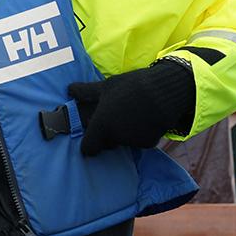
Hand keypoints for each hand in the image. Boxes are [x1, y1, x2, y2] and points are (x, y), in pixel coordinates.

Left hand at [68, 60, 194, 156]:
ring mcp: (132, 142)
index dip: (89, 143)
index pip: (88, 148)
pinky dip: (141, 134)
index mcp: (101, 126)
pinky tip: (145, 119)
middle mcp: (115, 138)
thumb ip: (86, 93)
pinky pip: (139, 142)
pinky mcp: (149, 143)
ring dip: (124, 134)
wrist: (166, 90)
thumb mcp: (106, 86)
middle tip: (114, 117)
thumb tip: (69, 90)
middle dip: (107, 136)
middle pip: (106, 144)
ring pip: (123, 142)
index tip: (92, 135)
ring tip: (132, 114)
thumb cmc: (132, 86)